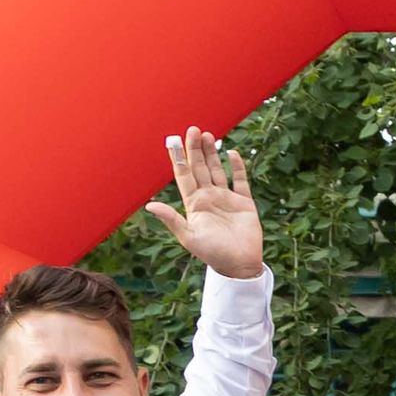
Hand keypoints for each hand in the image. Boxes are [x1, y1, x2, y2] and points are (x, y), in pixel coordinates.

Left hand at [150, 125, 264, 279]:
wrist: (239, 265)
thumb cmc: (212, 254)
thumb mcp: (188, 237)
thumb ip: (172, 219)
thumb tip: (150, 205)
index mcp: (194, 204)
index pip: (184, 175)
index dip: (179, 158)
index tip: (174, 140)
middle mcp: (209, 198)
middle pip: (200, 168)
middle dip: (195, 149)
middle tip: (193, 129)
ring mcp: (227, 199)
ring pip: (217, 170)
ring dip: (213, 154)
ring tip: (208, 136)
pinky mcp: (244, 203)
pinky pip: (240, 181)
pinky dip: (237, 167)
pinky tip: (232, 154)